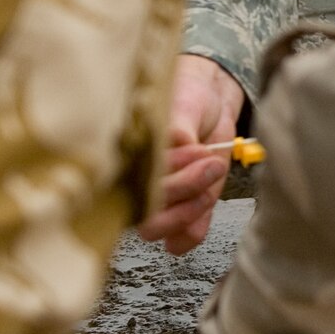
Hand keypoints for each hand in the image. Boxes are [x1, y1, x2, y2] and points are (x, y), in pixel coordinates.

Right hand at [137, 54, 245, 254]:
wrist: (212, 100)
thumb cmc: (186, 98)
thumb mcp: (177, 107)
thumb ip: (173, 130)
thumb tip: (174, 143)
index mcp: (123, 160)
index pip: (126, 185)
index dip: (157, 173)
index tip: (186, 146)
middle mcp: (135, 185)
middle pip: (143, 214)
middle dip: (180, 189)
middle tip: (206, 158)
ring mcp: (161, 201)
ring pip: (160, 228)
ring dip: (190, 208)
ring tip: (212, 168)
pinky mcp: (187, 209)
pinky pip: (185, 235)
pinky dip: (198, 225)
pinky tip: (208, 198)